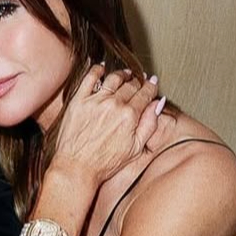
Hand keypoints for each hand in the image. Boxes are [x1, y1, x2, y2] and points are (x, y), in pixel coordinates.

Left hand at [50, 66, 162, 188]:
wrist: (76, 167)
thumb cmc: (104, 163)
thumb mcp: (135, 148)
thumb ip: (149, 124)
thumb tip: (158, 105)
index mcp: (130, 116)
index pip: (145, 94)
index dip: (150, 87)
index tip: (152, 83)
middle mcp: (114, 105)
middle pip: (130, 85)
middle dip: (137, 81)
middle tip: (139, 80)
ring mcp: (95, 101)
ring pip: (113, 79)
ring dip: (122, 74)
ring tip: (125, 74)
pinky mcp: (78, 100)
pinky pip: (89, 78)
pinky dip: (97, 70)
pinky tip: (101, 68)